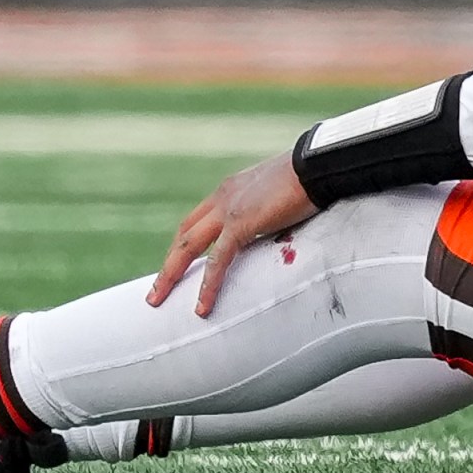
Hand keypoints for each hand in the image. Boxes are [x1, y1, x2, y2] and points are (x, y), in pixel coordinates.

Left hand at [147, 151, 318, 316]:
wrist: (316, 165)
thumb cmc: (308, 177)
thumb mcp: (279, 195)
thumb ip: (269, 210)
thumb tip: (277, 227)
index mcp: (230, 189)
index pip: (197, 220)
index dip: (184, 244)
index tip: (178, 265)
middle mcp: (222, 198)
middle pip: (184, 234)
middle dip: (168, 263)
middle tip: (156, 290)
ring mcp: (228, 210)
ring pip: (188, 246)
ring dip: (170, 275)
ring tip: (157, 301)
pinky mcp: (240, 223)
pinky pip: (218, 260)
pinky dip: (208, 285)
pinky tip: (202, 307)